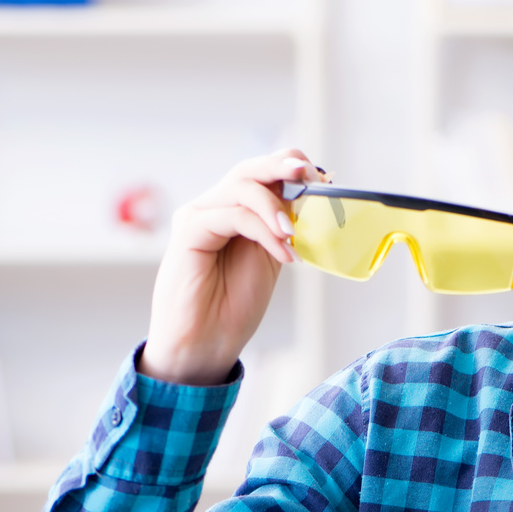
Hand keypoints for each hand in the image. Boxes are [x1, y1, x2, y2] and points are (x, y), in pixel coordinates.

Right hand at [139, 150, 324, 385]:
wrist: (204, 344)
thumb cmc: (233, 305)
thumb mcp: (272, 258)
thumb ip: (283, 227)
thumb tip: (313, 197)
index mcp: (235, 210)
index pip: (262, 171)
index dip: (291, 169)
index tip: (323, 183)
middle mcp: (215, 206)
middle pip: (249, 168)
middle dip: (284, 167)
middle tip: (311, 179)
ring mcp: (199, 215)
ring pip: (242, 186)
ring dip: (276, 207)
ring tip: (294, 236)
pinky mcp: (189, 230)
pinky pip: (232, 215)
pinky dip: (263, 231)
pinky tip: (282, 254)